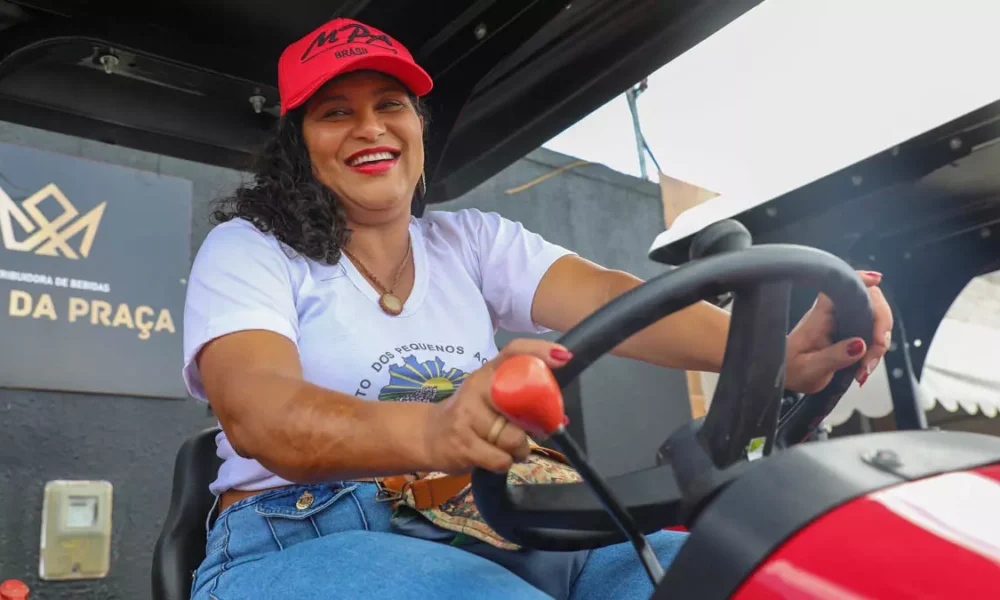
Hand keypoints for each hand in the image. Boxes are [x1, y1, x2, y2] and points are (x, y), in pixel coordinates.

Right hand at [422, 339, 572, 474]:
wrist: (427, 435)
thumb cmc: (470, 416)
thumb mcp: (489, 397)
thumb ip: (520, 401)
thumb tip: (562, 419)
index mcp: (486, 372)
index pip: (513, 352)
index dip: (539, 351)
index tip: (563, 356)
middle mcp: (475, 388)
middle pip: (521, 404)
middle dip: (536, 423)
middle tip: (534, 430)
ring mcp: (466, 416)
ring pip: (513, 438)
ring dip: (519, 449)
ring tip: (509, 448)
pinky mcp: (462, 444)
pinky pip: (500, 459)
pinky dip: (505, 463)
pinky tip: (496, 458)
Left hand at [785, 271, 893, 393]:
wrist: (787, 377)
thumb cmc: (791, 370)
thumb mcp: (810, 369)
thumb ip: (833, 357)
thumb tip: (859, 345)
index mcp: (820, 316)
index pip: (840, 287)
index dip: (859, 280)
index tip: (875, 280)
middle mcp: (833, 315)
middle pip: (869, 302)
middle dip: (880, 327)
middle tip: (874, 354)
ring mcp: (843, 323)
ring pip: (875, 322)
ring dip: (878, 346)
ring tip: (864, 369)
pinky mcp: (849, 334)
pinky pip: (871, 336)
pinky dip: (874, 352)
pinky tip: (863, 368)